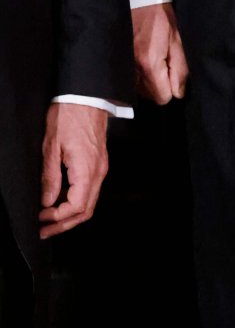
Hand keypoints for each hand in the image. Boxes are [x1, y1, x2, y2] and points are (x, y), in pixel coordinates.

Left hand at [39, 103, 108, 238]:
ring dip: (68, 215)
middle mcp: (98, 172)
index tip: (40, 219)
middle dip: (64, 224)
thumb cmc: (69, 115)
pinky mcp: (98, 163)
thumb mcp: (51, 146)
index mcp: (87, 170)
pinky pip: (88, 190)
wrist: (87, 96)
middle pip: (85, 210)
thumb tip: (47, 201)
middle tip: (44, 231)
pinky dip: (74, 201)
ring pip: (88, 202)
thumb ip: (50, 177)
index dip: (57, 218)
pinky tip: (58, 200)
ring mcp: (100, 168)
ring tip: (48, 219)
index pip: (76, 207)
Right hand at [132, 1, 189, 103]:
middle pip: (150, 95)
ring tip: (154, 57)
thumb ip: (180, 69)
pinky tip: (143, 58)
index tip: (173, 73)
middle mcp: (132, 67)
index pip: (162, 97)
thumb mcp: (178, 40)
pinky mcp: (117, 61)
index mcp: (149, 62)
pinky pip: (130, 79)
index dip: (172, 89)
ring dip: (149, 80)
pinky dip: (138, 74)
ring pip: (139, 89)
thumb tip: (179, 92)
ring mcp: (122, 65)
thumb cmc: (160, 17)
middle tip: (164, 61)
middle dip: (160, 84)